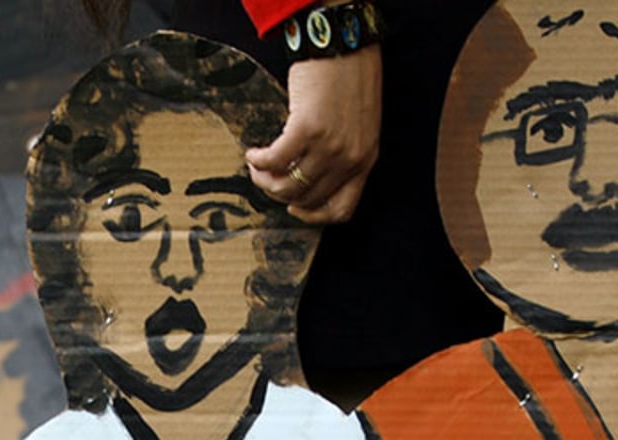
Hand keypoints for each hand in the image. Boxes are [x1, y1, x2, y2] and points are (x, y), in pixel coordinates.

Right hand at [246, 48, 381, 223]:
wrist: (344, 44)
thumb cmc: (351, 78)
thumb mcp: (360, 124)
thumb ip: (345, 151)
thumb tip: (311, 173)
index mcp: (365, 160)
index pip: (341, 210)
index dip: (313, 216)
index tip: (294, 206)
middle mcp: (349, 158)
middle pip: (306, 198)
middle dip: (279, 194)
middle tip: (265, 178)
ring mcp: (329, 146)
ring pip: (287, 185)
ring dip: (264, 180)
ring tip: (256, 167)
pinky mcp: (307, 128)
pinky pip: (274, 160)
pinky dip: (258, 161)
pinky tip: (252, 153)